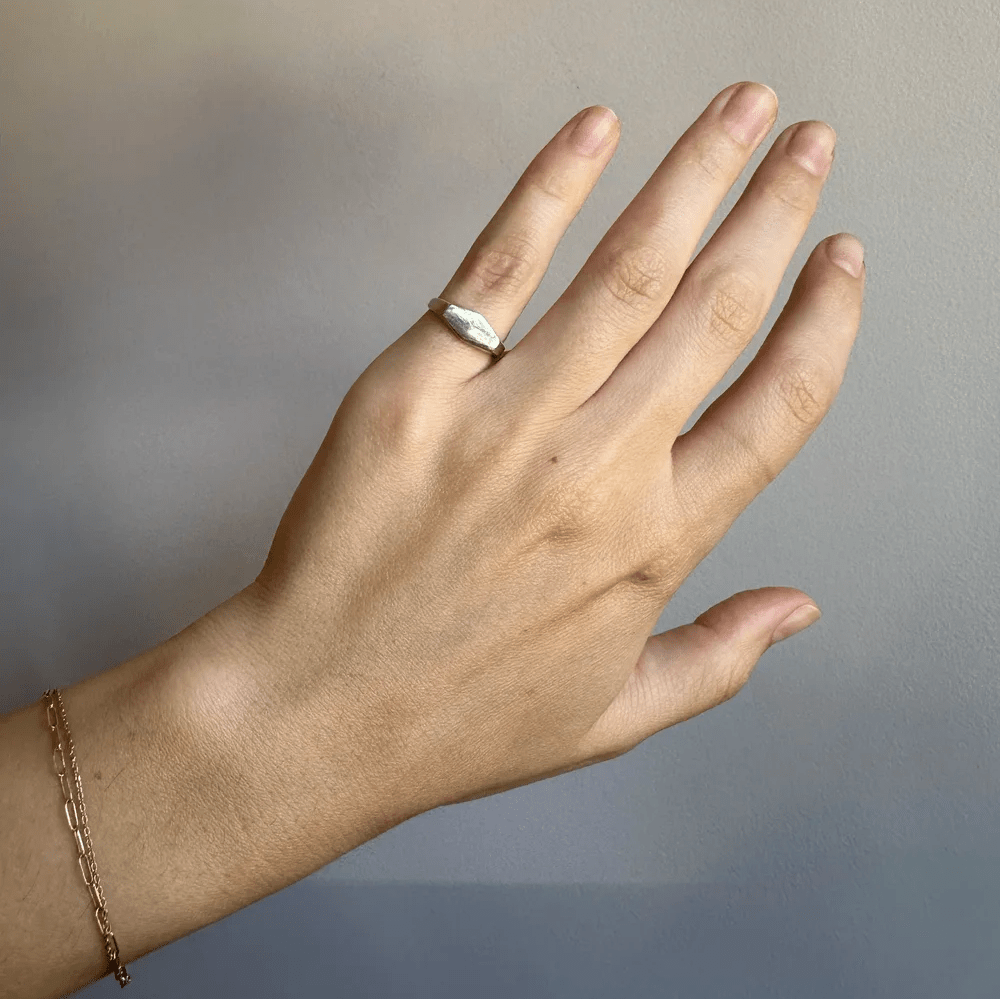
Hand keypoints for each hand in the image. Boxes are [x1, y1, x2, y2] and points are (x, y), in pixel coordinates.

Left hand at [211, 82, 862, 823]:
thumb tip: (799, 608)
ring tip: (741, 111)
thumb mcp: (613, 715)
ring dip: (697, 174)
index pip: (778, 408)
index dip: (824, 324)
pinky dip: (549, 190)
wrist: (319, 710)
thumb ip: (719, 657)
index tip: (842, 263)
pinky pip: (496, 269)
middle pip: (716, 311)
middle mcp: (597, 470)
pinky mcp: (416, 390)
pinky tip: (593, 132)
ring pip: (629, 268)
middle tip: (809, 146)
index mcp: (655, 542)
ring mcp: (507, 423)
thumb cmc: (458, 719)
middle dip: (777, 211)